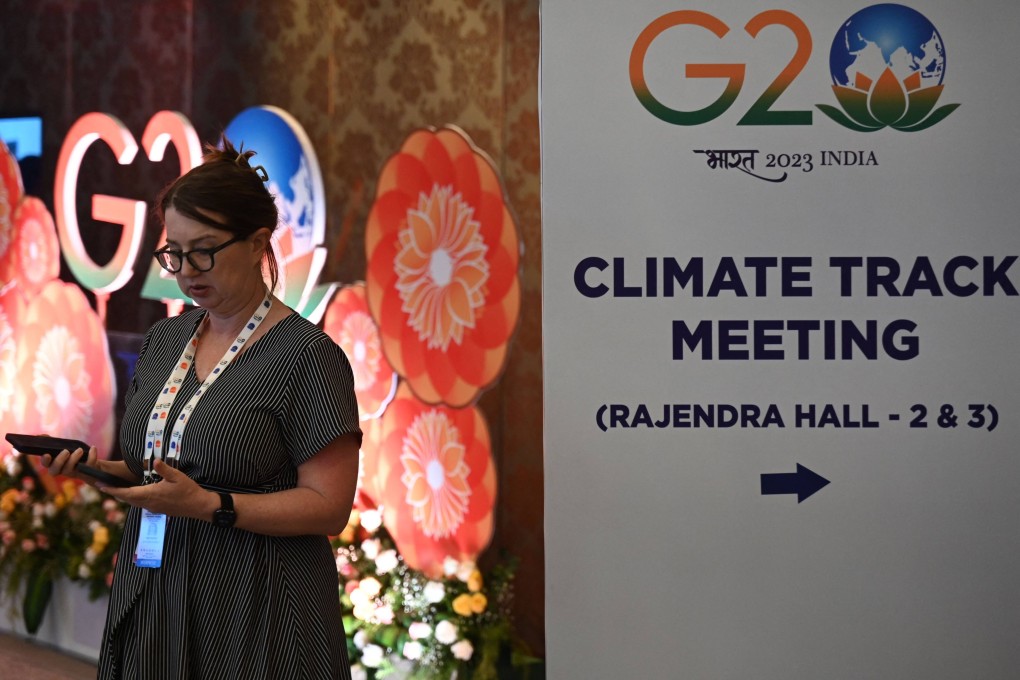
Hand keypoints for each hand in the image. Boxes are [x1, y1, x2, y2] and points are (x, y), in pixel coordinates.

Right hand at [42, 445, 97, 482]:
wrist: (90, 462)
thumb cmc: (72, 454)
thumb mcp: (62, 447)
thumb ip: (52, 442)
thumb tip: (42, 436)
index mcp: (54, 464)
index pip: (46, 465)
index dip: (45, 461)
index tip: (47, 454)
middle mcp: (62, 470)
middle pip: (55, 470)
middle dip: (59, 460)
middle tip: (66, 451)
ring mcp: (74, 472)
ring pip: (70, 469)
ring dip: (74, 459)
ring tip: (79, 450)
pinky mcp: (86, 471)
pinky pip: (89, 466)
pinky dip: (91, 456)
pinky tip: (92, 448)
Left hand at [103, 458, 217, 520]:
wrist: (197, 506)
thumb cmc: (188, 490)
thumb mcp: (177, 476)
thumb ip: (163, 469)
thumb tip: (153, 461)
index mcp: (150, 494)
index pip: (126, 493)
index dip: (112, 490)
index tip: (100, 486)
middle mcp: (148, 503)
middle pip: (126, 499)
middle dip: (114, 492)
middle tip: (102, 486)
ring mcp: (152, 508)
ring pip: (132, 502)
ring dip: (123, 496)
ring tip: (115, 489)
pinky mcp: (157, 509)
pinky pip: (140, 504)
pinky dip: (132, 499)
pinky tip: (134, 494)